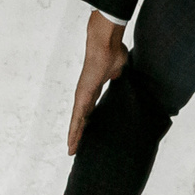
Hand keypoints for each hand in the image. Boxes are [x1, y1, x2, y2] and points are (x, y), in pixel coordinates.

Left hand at [69, 12, 128, 155]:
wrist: (107, 45)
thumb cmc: (113, 53)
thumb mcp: (118, 71)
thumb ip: (117, 77)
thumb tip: (122, 78)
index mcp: (94, 89)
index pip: (89, 110)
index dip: (87, 122)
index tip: (87, 131)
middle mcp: (86, 94)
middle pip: (81, 118)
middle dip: (78, 133)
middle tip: (75, 147)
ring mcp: (82, 96)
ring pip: (77, 121)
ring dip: (74, 136)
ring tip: (72, 150)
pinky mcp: (82, 96)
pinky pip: (78, 117)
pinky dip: (75, 130)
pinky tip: (73, 141)